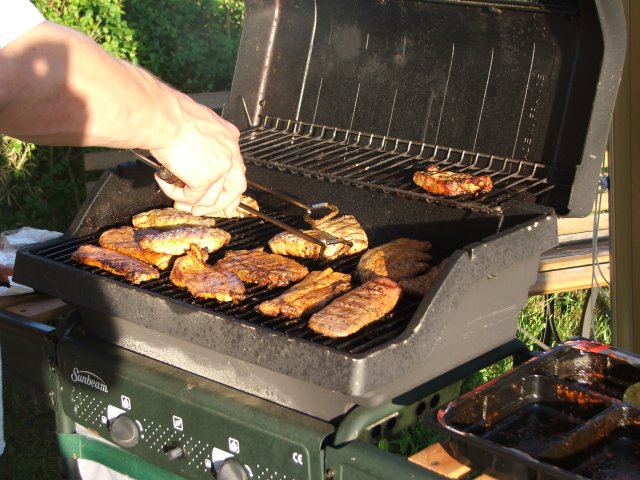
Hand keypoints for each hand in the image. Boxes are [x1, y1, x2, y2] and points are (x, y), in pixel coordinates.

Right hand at [150, 93, 245, 216]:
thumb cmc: (170, 113)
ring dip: (195, 204)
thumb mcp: (196, 123)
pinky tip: (164, 182)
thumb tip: (194, 154)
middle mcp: (229, 153)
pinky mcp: (204, 180)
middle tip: (214, 211)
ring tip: (180, 199)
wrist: (163, 116)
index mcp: (229, 137)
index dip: (232, 185)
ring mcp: (219, 168)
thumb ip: (202, 140)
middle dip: (225, 203)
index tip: (229, 196)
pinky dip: (176, 194)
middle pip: (236, 187)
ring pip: (213, 199)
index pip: (237, 167)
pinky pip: (191, 198)